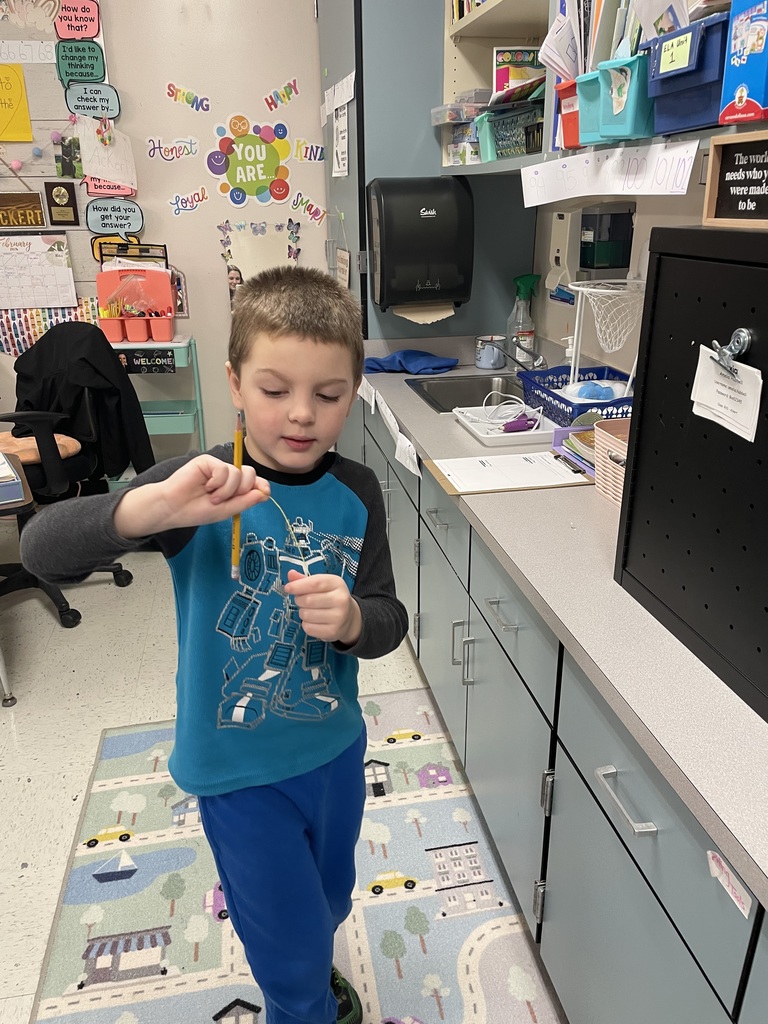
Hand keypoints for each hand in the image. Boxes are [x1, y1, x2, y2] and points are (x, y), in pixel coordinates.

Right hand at [114, 454, 270, 537]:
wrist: (174, 508)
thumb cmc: (196, 510)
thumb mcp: (227, 510)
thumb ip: (246, 501)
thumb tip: (265, 493)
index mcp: (234, 488)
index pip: (255, 482)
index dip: (262, 485)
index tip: (264, 492)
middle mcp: (228, 476)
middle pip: (250, 473)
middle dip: (242, 489)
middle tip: (225, 500)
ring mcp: (218, 468)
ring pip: (237, 473)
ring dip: (226, 490)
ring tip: (212, 497)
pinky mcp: (207, 462)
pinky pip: (223, 469)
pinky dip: (217, 482)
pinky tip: (206, 487)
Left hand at [284, 569, 361, 645]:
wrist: (349, 617)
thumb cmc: (331, 597)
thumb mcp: (322, 584)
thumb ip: (305, 579)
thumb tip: (290, 574)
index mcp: (337, 584)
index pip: (315, 583)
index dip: (298, 586)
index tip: (288, 588)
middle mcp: (340, 600)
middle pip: (308, 600)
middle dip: (299, 600)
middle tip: (303, 600)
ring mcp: (338, 617)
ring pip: (306, 614)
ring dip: (303, 612)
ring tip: (311, 610)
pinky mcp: (332, 631)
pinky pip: (308, 627)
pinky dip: (306, 624)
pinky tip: (315, 621)